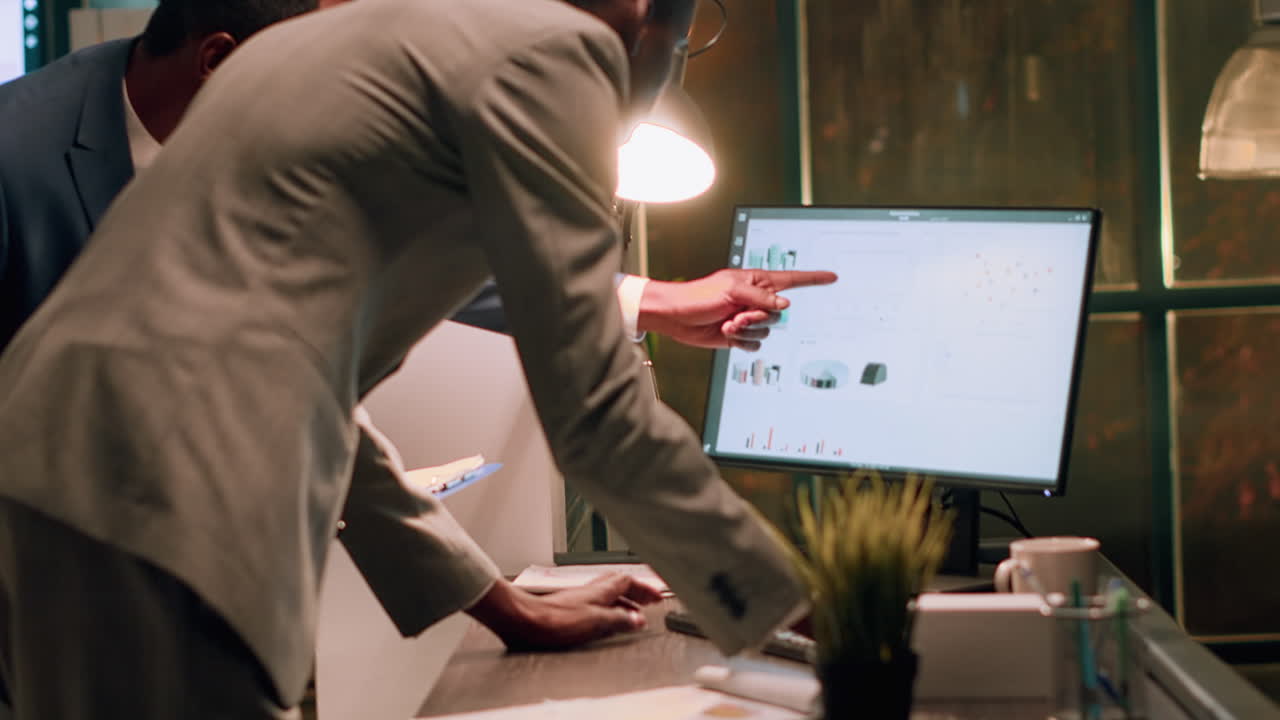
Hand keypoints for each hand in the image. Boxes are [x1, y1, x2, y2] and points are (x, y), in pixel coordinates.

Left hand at [465, 574, 662, 650]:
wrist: (524, 621)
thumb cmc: (555, 620)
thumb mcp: (595, 622)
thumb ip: (618, 620)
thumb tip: (638, 620)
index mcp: (600, 591)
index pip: (628, 581)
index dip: (644, 588)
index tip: (658, 595)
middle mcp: (590, 591)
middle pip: (618, 584)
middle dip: (635, 591)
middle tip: (648, 600)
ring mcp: (578, 599)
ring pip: (606, 593)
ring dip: (622, 600)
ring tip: (632, 612)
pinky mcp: (568, 610)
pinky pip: (595, 605)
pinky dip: (607, 609)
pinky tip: (605, 621)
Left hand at [637, 269, 837, 350]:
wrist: (677, 318)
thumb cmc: (699, 297)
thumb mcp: (732, 291)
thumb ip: (761, 298)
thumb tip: (784, 305)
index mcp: (756, 282)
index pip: (791, 280)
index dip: (813, 279)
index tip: (832, 277)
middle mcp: (755, 300)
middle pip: (777, 314)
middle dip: (757, 318)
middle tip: (736, 315)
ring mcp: (748, 318)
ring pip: (767, 331)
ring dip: (747, 331)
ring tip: (727, 325)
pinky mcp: (740, 335)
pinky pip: (756, 344)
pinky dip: (743, 342)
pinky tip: (728, 336)